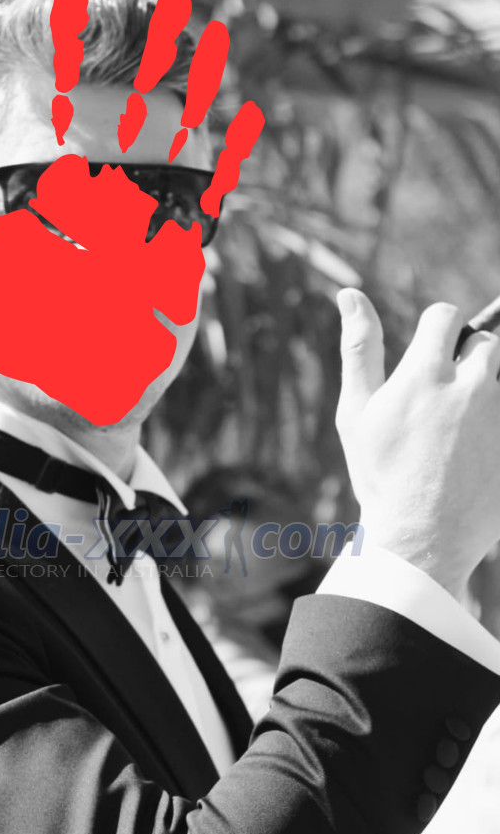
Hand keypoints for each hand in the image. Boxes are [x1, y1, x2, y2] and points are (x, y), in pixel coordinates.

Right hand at [335, 288, 499, 599]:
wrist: (419, 540)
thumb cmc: (379, 476)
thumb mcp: (356, 413)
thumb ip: (358, 349)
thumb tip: (349, 293)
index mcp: (425, 375)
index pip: (445, 317)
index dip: (436, 332)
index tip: (429, 356)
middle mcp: (469, 388)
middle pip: (485, 344)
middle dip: (467, 362)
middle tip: (443, 403)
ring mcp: (498, 416)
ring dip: (484, 393)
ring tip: (460, 432)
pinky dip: (492, 428)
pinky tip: (473, 454)